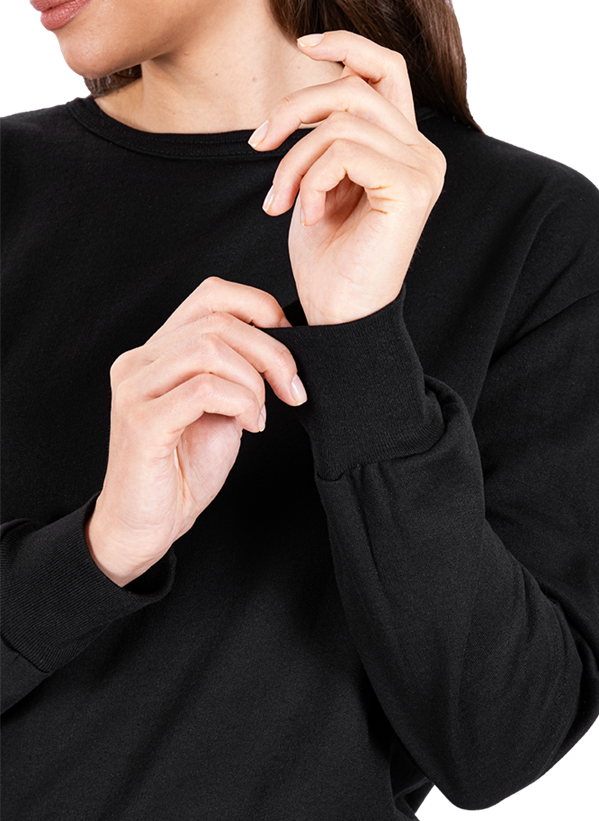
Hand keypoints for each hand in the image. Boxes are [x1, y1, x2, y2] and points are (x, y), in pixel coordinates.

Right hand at [86, 278, 306, 584]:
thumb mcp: (220, 410)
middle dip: (271, 353)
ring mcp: (136, 389)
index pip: (212, 294)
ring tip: (260, 416)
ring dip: (254, 381)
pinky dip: (240, 403)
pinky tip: (248, 427)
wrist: (146, 525)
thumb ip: (237, 375)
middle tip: (292, 390)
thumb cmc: (182, 470)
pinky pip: (202, 389)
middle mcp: (140, 361)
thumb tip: (283, 347)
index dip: (260, 308)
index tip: (289, 347)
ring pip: (210, 349)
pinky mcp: (141, 421)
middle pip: (219, 321)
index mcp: (159, 351)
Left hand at [248, 30, 445, 325]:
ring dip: (293, 160)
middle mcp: (422, 153)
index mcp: (404, 147)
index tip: (304, 45)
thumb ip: (327, 138)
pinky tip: (304, 217)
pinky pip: (345, 152)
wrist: (338, 315)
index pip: (385, 71)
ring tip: (278, 201)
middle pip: (354, 87)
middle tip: (258, 146)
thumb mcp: (320, 183)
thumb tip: (310, 92)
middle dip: (293, 110)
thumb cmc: (327, 259)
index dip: (346, 44)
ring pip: (341, 122)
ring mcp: (422, 169)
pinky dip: (311, 180)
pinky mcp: (411, 189)